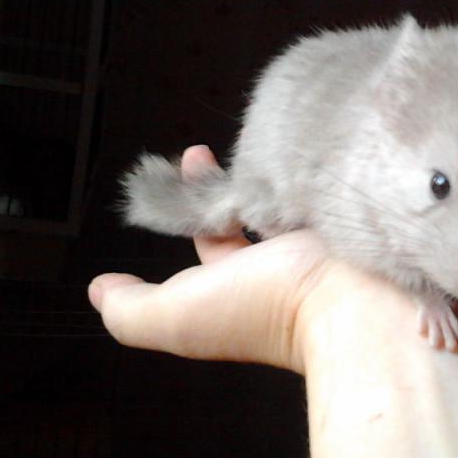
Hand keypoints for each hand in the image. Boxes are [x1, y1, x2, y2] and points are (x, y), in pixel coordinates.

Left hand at [88, 145, 396, 372]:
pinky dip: (309, 173)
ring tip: (258, 139)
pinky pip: (324, 192)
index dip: (190, 206)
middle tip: (207, 147)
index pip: (211, 244)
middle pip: (247, 217)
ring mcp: (322, 245)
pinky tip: (302, 148)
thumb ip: (129, 310)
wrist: (357, 304)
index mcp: (243, 289)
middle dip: (225, 183)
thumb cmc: (267, 310)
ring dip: (268, 175)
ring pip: (288, 202)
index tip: (189, 157)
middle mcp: (282, 269)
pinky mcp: (352, 223)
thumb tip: (100, 290)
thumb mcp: (175, 318)